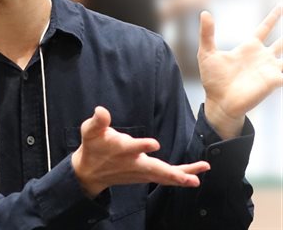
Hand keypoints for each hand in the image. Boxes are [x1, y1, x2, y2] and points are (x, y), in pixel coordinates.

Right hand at [71, 107, 209, 197]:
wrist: (91, 172)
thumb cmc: (93, 147)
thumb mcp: (89, 131)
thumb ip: (97, 121)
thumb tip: (101, 110)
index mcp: (120, 150)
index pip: (132, 148)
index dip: (142, 146)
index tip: (154, 144)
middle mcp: (133, 163)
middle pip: (154, 169)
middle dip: (171, 174)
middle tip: (187, 178)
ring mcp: (141, 172)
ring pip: (163, 176)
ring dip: (181, 177)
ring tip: (198, 175)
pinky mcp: (146, 176)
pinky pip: (165, 178)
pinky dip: (180, 177)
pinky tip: (195, 175)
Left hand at [198, 6, 282, 138]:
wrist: (218, 102)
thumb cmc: (212, 79)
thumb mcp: (206, 53)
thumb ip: (207, 33)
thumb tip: (204, 13)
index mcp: (249, 48)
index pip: (265, 29)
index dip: (273, 18)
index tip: (281, 6)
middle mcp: (262, 57)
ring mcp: (270, 69)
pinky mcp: (274, 80)